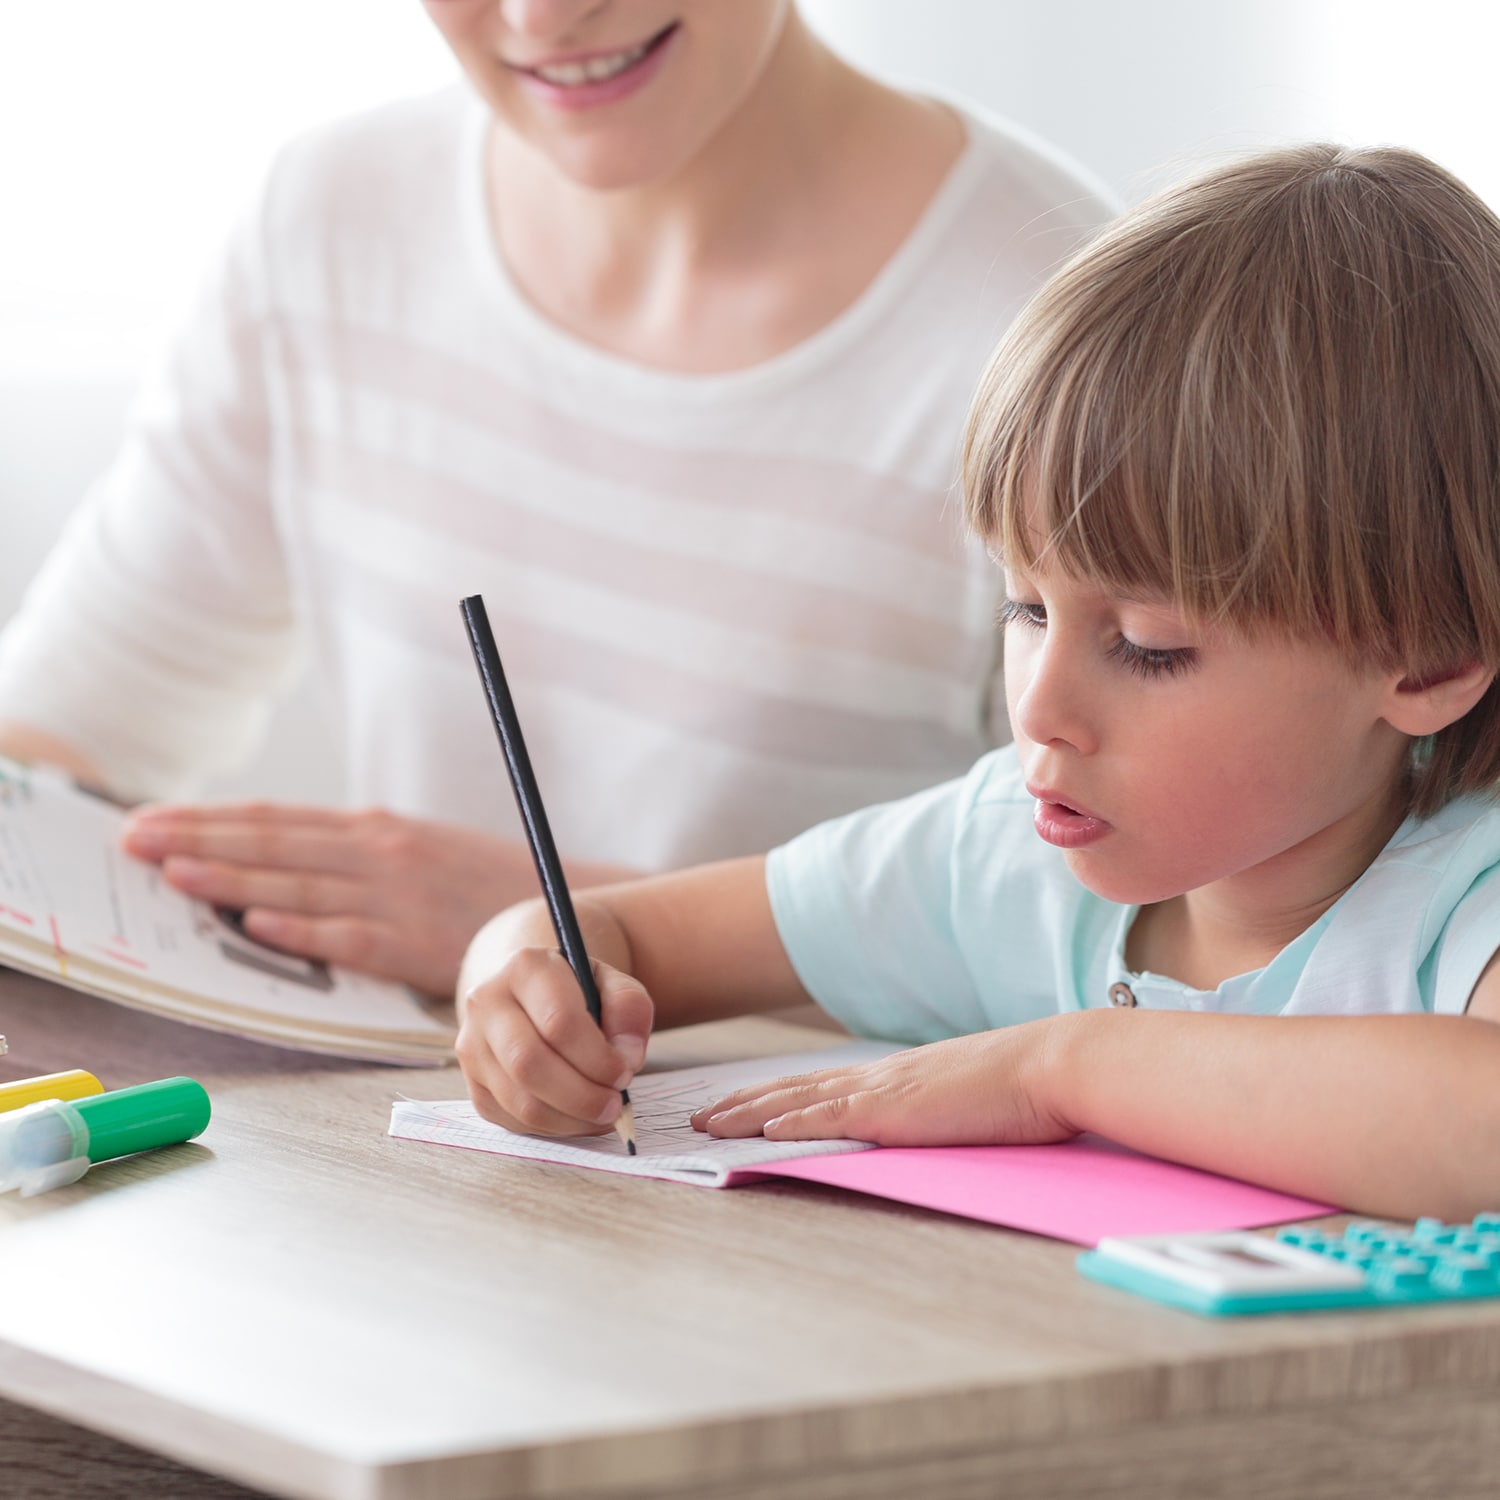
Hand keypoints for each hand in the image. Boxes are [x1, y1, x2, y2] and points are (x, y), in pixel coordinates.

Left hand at [121, 802, 598, 997]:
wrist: (560, 906)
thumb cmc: (482, 885)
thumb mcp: (418, 851)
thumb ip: (355, 854)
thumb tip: (283, 862)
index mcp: (374, 831)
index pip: (277, 820)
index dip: (210, 819)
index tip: (152, 820)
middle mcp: (378, 853)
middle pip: (274, 843)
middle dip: (199, 838)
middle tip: (133, 839)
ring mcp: (395, 895)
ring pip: (299, 884)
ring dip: (232, 876)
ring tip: (172, 873)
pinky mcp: (415, 941)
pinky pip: (348, 936)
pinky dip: (301, 929)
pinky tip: (256, 924)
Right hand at [456, 948, 653, 1136]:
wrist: (528, 997)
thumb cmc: (576, 992)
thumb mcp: (611, 983)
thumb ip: (629, 1008)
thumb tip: (627, 1056)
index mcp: (525, 967)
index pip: (559, 1021)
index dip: (597, 1057)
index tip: (624, 1072)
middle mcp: (487, 1003)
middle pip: (530, 1064)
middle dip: (582, 1095)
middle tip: (614, 1104)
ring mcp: (472, 1046)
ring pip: (520, 1100)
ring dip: (569, 1118)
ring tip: (602, 1114)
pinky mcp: (473, 1084)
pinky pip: (512, 1119)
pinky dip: (552, 1128)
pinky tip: (577, 1117)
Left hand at [690, 1021, 1077, 1145]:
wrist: (1052, 1064)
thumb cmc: (1024, 1088)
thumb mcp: (968, 1099)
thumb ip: (938, 1111)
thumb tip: (928, 1125)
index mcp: (896, 1076)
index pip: (821, 1086)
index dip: (776, 1095)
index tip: (740, 1104)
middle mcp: (879, 1076)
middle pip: (793, 1088)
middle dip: (741, 1103)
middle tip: (698, 1116)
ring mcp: (883, 1090)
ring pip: (796, 1099)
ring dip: (746, 1113)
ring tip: (706, 1125)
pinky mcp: (893, 1108)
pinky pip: (828, 1116)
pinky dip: (788, 1122)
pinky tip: (757, 1131)